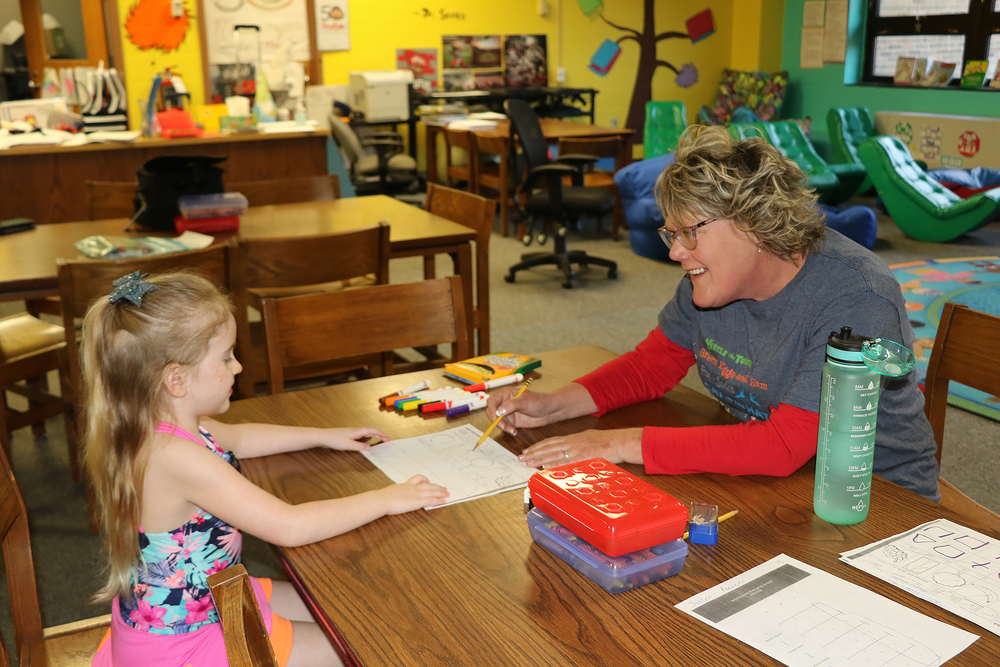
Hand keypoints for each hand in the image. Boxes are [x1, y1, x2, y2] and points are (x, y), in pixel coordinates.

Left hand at [318, 427, 389, 451]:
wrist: (323, 436)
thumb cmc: (334, 440)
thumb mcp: (348, 445)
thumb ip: (359, 447)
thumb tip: (370, 448)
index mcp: (358, 431)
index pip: (373, 431)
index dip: (381, 435)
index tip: (388, 439)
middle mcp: (356, 430)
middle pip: (371, 431)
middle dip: (380, 434)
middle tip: (387, 440)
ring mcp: (353, 432)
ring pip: (367, 432)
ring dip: (374, 435)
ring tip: (380, 439)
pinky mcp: (349, 435)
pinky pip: (362, 435)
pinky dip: (367, 437)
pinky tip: (366, 441)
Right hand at [382, 475, 448, 513]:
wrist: (382, 500)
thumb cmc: (382, 497)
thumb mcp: (390, 491)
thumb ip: (394, 492)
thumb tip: (390, 495)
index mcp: (406, 485)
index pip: (418, 479)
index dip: (426, 481)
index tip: (431, 482)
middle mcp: (413, 487)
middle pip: (428, 485)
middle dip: (437, 487)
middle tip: (444, 488)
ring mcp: (416, 494)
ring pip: (432, 491)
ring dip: (441, 492)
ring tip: (447, 493)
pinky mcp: (417, 501)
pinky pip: (431, 500)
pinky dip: (439, 500)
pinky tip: (444, 501)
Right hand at [486, 388, 561, 435]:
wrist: (549, 411)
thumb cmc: (538, 401)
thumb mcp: (525, 401)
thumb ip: (511, 405)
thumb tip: (498, 411)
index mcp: (505, 394)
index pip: (492, 401)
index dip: (491, 409)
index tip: (495, 418)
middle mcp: (504, 403)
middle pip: (492, 412)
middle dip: (496, 420)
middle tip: (504, 426)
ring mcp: (508, 412)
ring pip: (497, 421)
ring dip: (502, 427)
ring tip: (512, 430)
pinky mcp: (512, 421)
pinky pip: (505, 427)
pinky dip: (507, 430)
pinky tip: (515, 432)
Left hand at [517, 428, 643, 468]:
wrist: (618, 442)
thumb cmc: (606, 441)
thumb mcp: (588, 438)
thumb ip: (577, 443)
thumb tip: (569, 449)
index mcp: (572, 438)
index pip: (550, 441)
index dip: (537, 446)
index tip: (527, 450)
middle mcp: (571, 443)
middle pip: (547, 447)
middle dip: (533, 452)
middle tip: (521, 457)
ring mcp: (576, 450)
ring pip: (553, 454)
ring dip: (538, 459)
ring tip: (527, 462)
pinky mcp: (582, 458)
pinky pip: (565, 462)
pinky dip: (554, 464)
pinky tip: (544, 467)